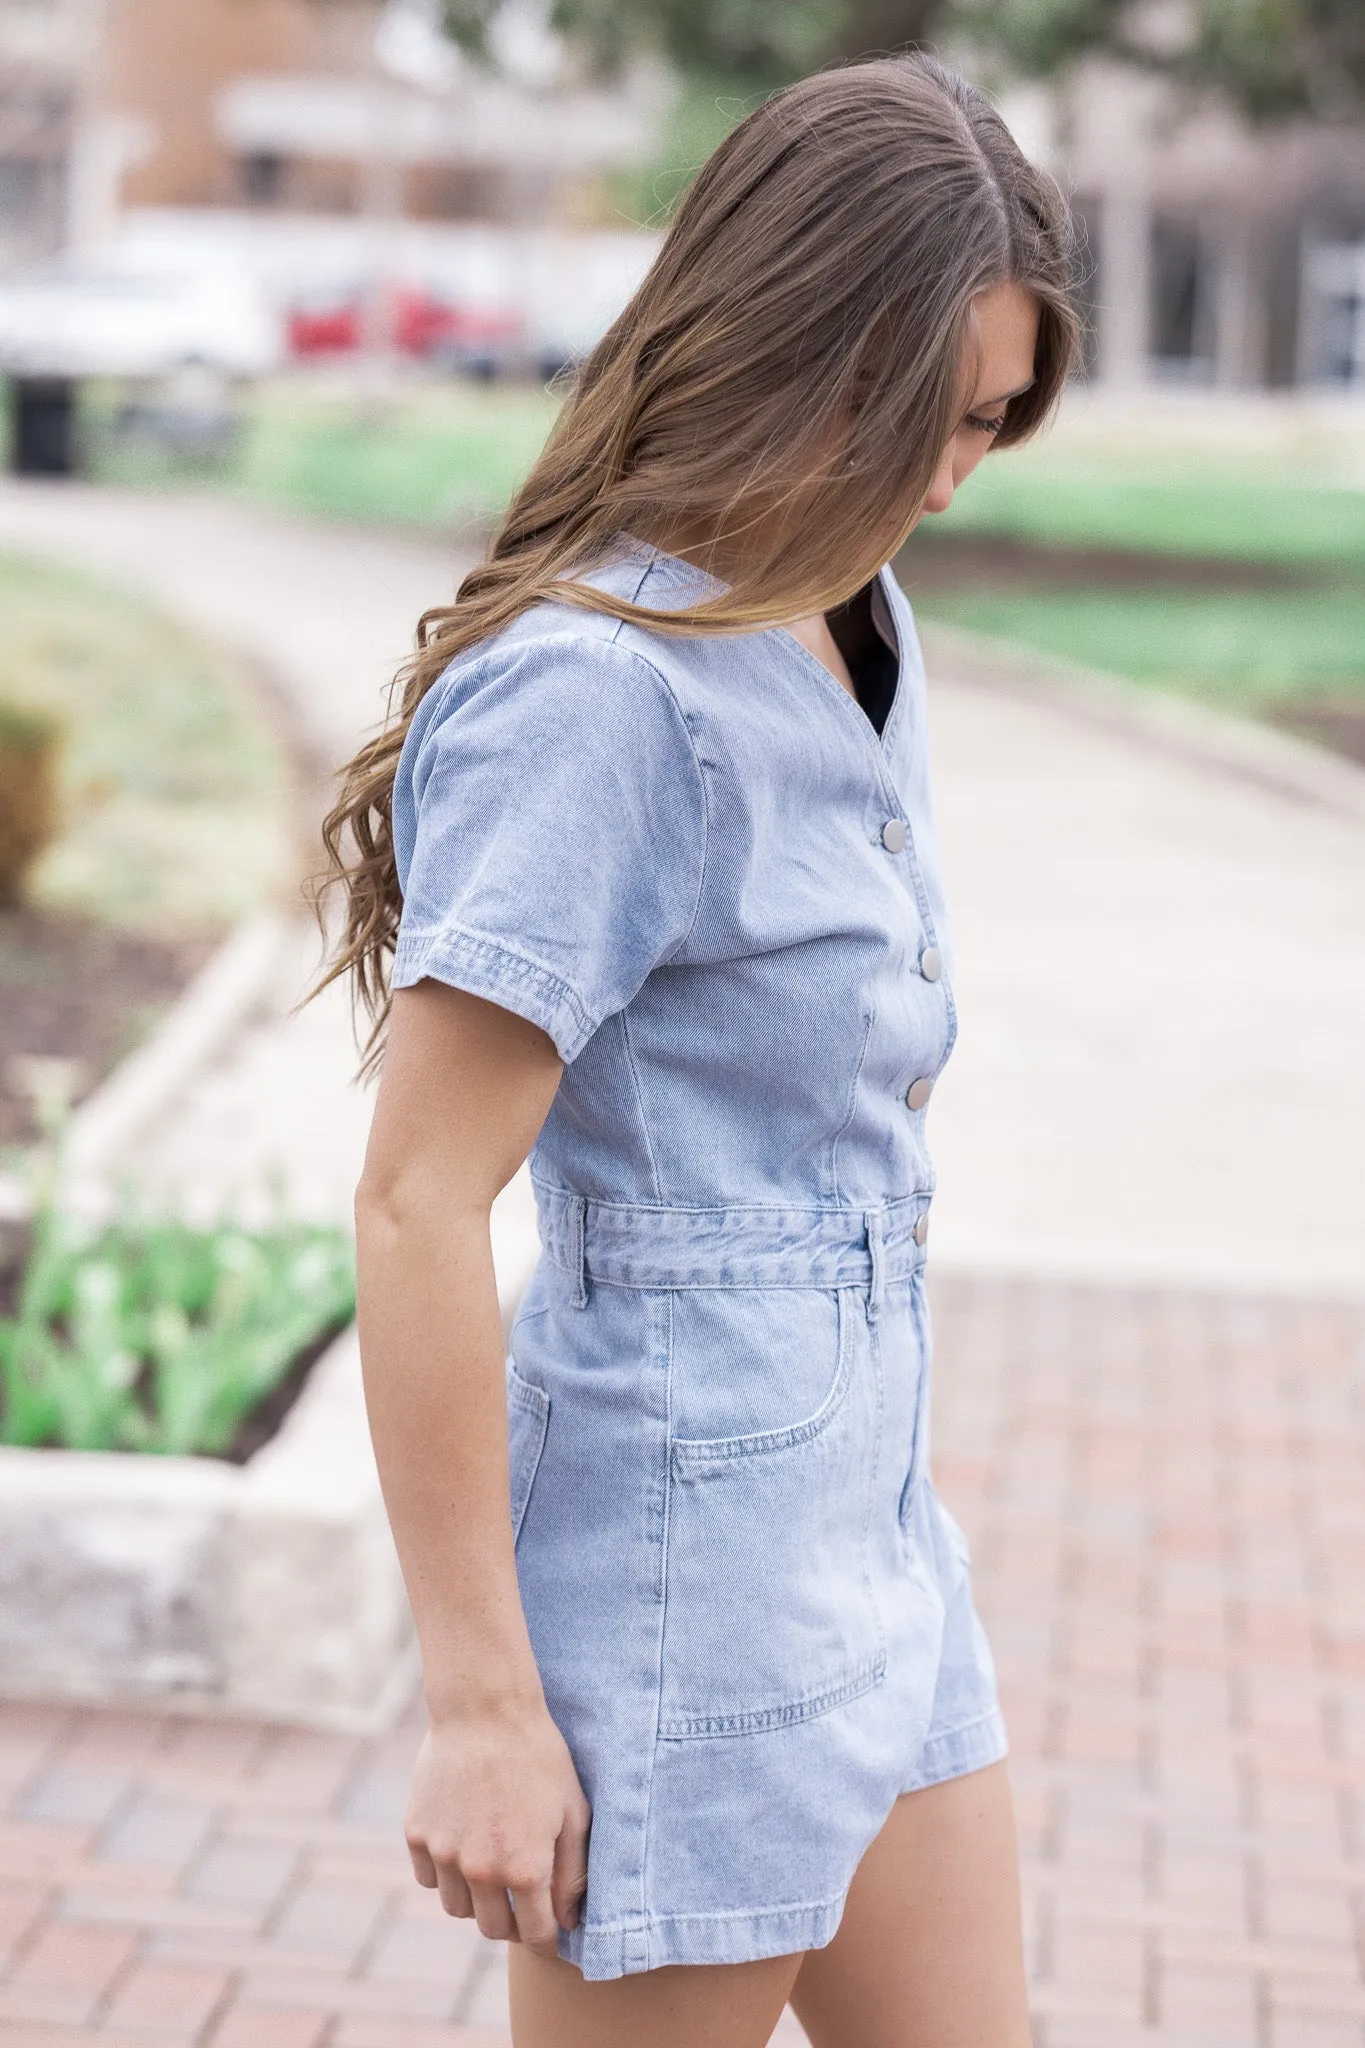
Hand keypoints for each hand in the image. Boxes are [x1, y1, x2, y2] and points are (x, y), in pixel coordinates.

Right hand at [404, 1701, 590, 1955]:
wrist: (486, 1709)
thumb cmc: (539, 1757)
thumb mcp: (573, 1812)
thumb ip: (572, 1873)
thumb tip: (570, 1919)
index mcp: (525, 1869)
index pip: (534, 1934)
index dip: (546, 1936)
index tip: (549, 1930)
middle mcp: (481, 1871)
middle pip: (492, 1929)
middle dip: (510, 1922)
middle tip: (519, 1900)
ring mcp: (445, 1854)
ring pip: (456, 1908)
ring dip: (475, 1899)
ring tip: (489, 1868)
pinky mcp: (417, 1833)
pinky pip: (429, 1877)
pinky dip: (444, 1873)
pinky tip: (461, 1846)